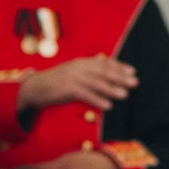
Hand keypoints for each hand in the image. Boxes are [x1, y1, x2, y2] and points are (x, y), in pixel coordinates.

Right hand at [21, 57, 136, 113]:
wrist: (34, 88)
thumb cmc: (55, 83)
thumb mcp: (72, 74)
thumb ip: (86, 74)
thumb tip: (104, 77)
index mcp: (81, 63)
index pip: (103, 63)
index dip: (119, 67)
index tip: (132, 71)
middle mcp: (78, 67)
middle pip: (103, 72)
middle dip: (120, 77)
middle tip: (134, 82)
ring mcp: (72, 77)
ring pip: (96, 83)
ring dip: (112, 89)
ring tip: (125, 95)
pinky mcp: (67, 88)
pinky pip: (86, 95)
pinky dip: (98, 99)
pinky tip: (108, 106)